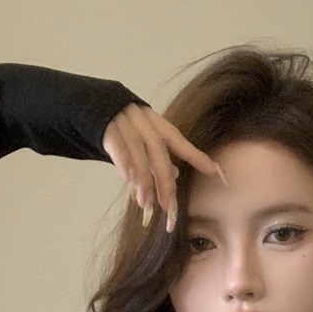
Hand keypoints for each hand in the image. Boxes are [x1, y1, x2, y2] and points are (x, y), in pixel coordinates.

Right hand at [102, 103, 223, 232]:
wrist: (98, 105)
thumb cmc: (127, 128)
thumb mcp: (146, 136)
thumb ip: (159, 155)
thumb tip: (175, 175)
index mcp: (158, 124)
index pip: (179, 141)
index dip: (195, 156)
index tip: (213, 170)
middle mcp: (145, 123)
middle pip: (158, 152)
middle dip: (164, 180)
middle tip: (168, 206)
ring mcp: (126, 125)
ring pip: (138, 154)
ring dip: (144, 180)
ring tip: (146, 203)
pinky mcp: (108, 130)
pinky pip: (118, 147)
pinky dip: (123, 163)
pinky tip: (128, 180)